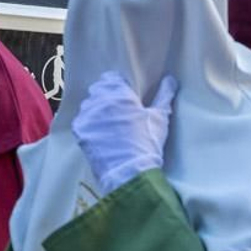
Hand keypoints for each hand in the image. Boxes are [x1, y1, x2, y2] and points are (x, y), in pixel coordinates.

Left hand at [71, 72, 177, 193]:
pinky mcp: (79, 131)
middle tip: (119, 112)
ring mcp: (87, 115)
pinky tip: (100, 135)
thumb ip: (164, 95)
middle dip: (107, 98)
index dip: (118, 87)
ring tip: (110, 125)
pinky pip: (81, 122)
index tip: (125, 97)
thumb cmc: (147, 143)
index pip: (111, 78)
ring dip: (97, 111)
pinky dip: (89, 126)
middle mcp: (99, 100)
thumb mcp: (160, 118)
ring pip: (89, 106)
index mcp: (118, 93)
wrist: (129, 172)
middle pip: (98, 91)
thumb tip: (170, 80)